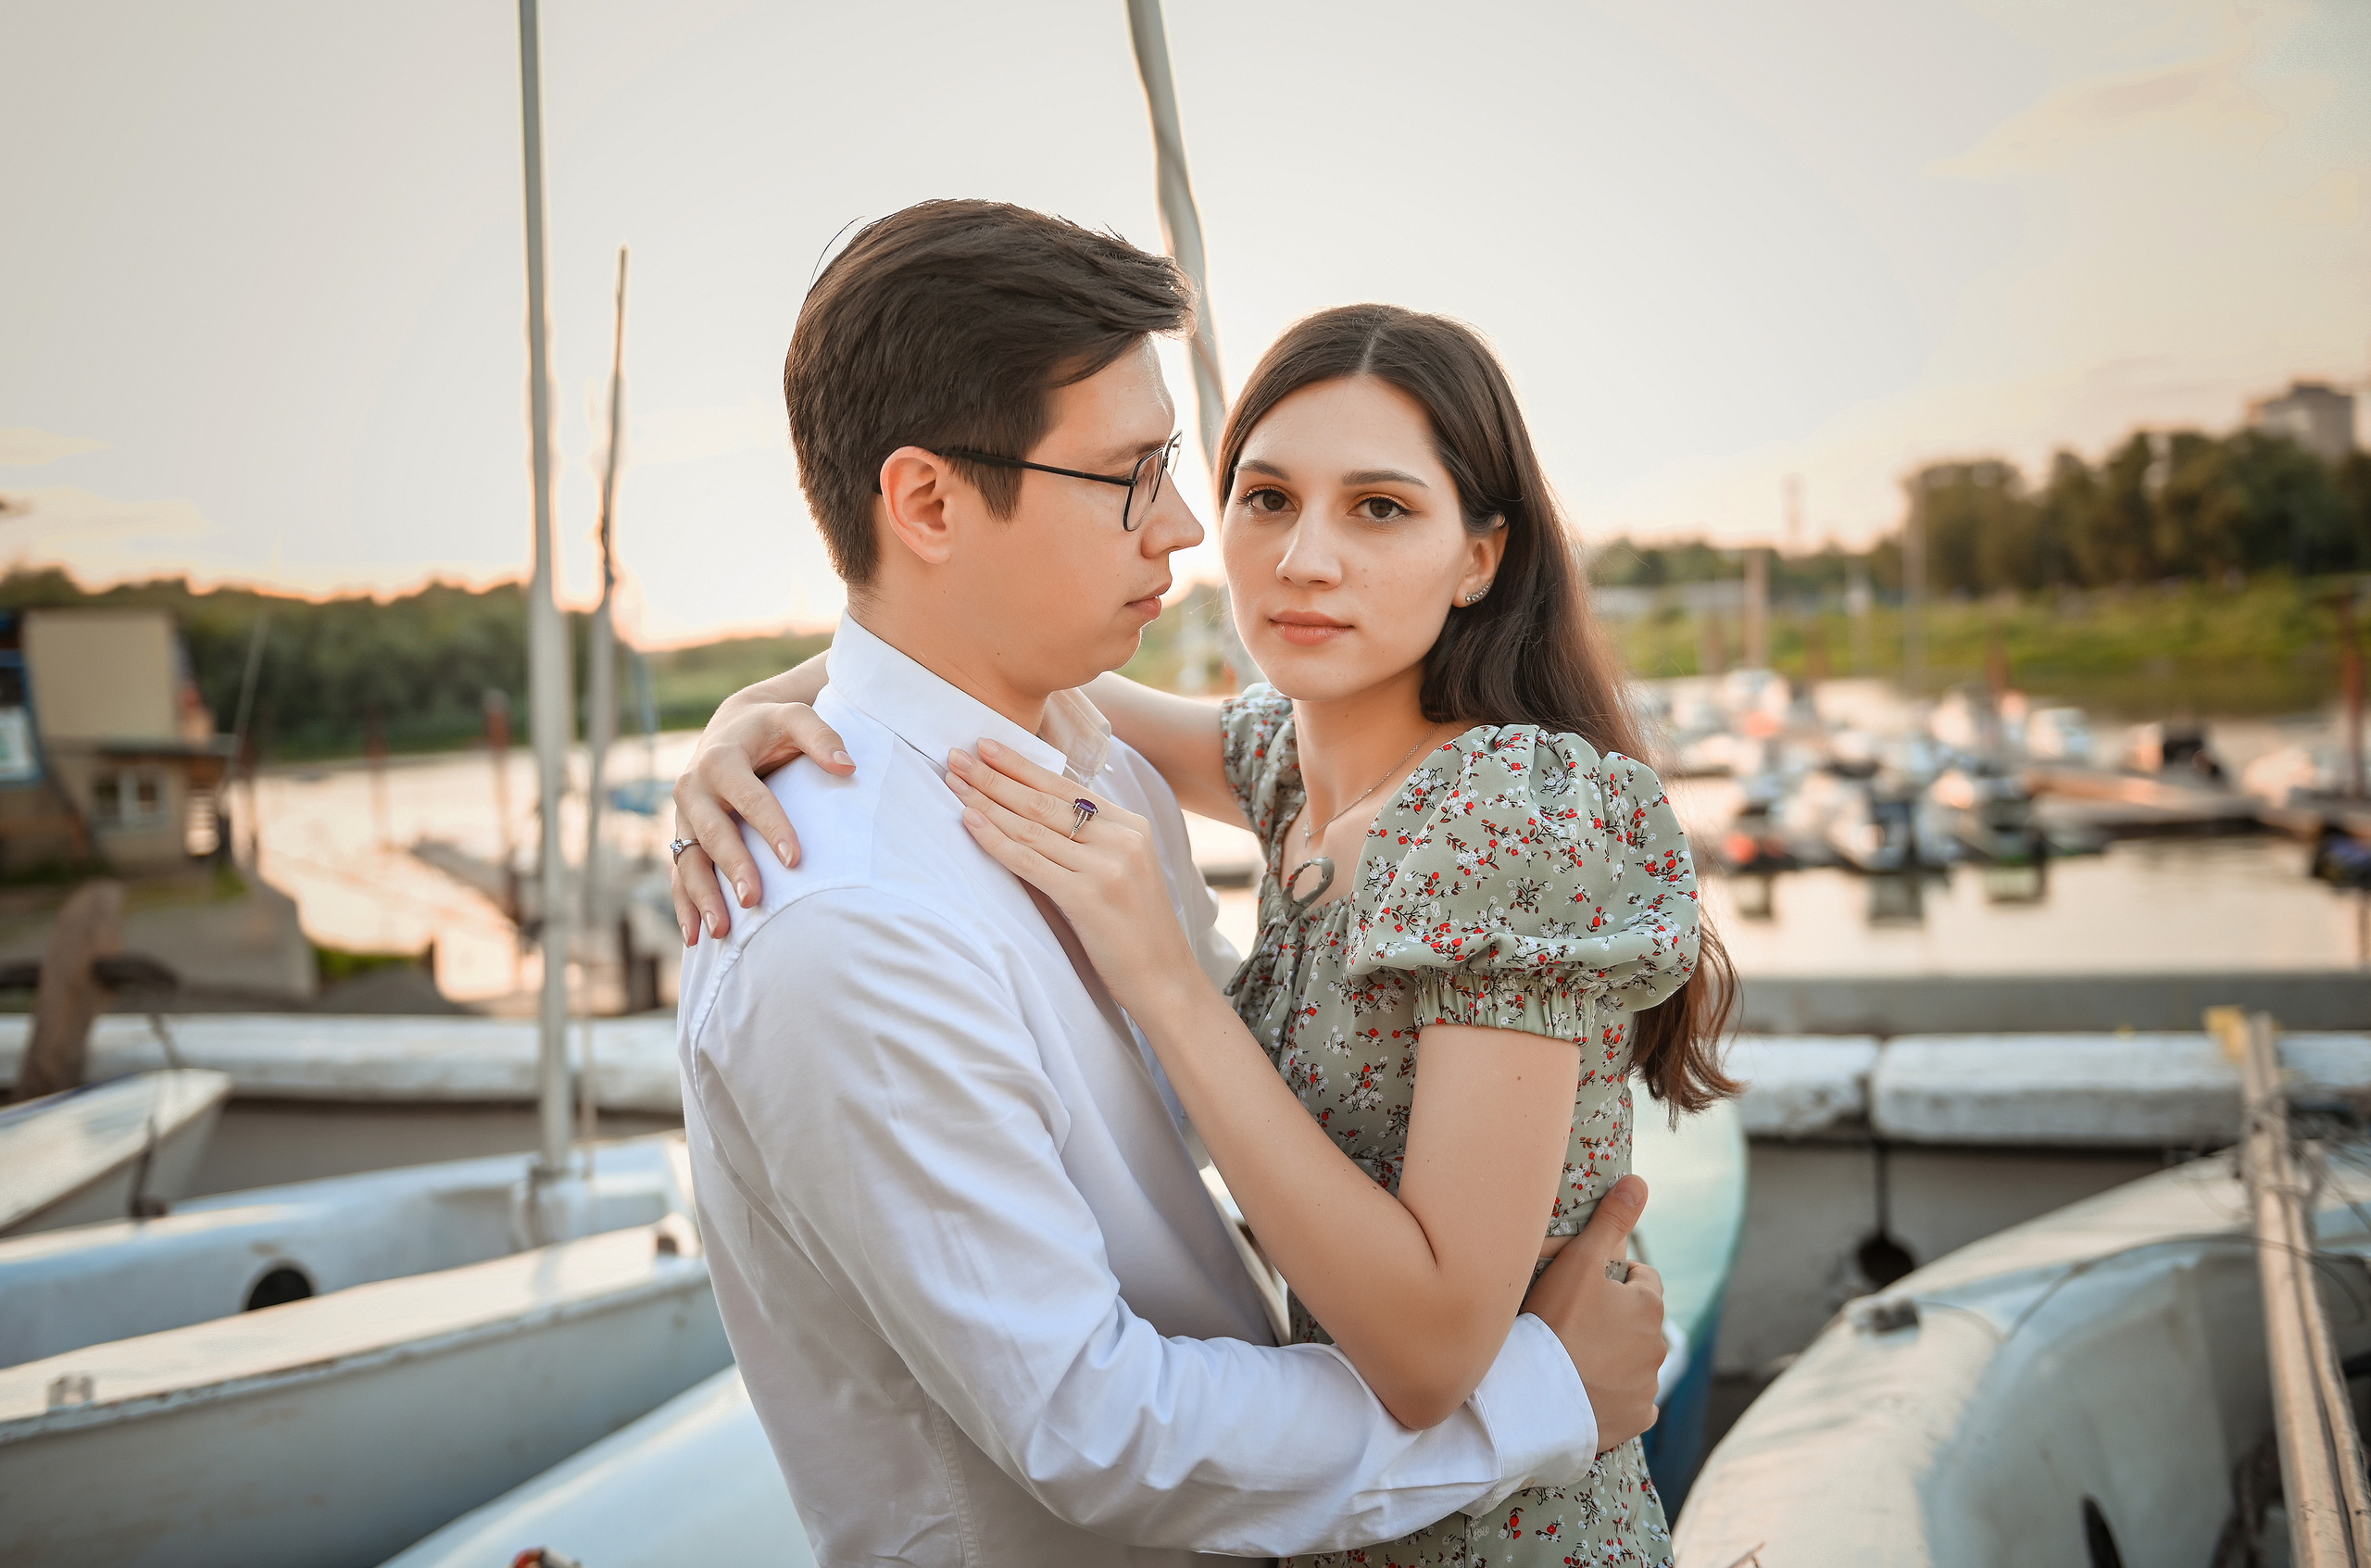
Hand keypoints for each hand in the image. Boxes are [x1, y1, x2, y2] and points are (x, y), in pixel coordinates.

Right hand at [670, 701, 852, 944]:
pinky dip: (685, 905)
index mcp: (721, 759)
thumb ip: (821, 736)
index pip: (748, 797)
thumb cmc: (772, 728)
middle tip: (754, 900)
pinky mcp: (682, 837)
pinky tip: (695, 938)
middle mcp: (693, 788)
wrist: (732, 728)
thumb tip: (848, 765)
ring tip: (721, 931)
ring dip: (701, 896)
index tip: (795, 860)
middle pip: (713, 832)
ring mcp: (684, 817)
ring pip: (687, 860)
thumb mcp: (794, 717)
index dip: (772, 827)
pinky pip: (678, 874)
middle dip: (732, 866)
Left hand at [948, 738, 1202, 1017]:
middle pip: (1042, 801)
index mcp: (1130, 825)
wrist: (1165, 980)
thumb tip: (1030, 811)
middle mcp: (1121, 839)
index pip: (1064, 786)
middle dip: (993, 776)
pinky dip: (995, 840)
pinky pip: (1029, 861)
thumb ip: (1089, 841)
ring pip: (1031, 826)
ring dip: (985, 801)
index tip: (984, 746)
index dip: (1020, 765)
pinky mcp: (1088, 897)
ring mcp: (1106, 867)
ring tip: (954, 782)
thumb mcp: (1122, 870)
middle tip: (955, 756)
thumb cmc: (1134, 929)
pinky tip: (969, 821)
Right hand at [1521, 1174, 1664, 1452]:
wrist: (1538, 1398)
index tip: (1583, 1289)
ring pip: (1635, 1361)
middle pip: (1638, 1322)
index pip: (1641, 1279)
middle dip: (1615, 1319)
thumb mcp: (1579, 1262)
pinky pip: (1632, 1402)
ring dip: (1614, 1356)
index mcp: (1649, 1306)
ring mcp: (1648, 1387)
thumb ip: (1610, 1220)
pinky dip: (1615, 1396)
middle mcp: (1659, 1347)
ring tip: (1573, 1356)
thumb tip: (1640, 1181)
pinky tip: (1586, 1391)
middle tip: (1572, 1322)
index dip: (1612, 1279)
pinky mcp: (1636, 1420)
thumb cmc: (1555, 1323)